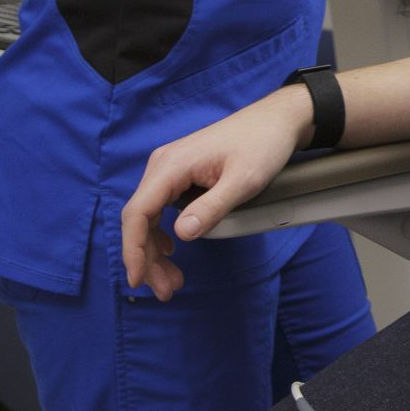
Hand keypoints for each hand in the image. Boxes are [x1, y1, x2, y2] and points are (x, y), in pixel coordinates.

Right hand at [119, 87, 311, 298]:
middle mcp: (163, 165)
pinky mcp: (180, 172)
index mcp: (171, 165)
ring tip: (172, 278)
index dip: (133, 250)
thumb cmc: (262, 144)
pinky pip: (160, 207)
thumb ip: (212, 207)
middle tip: (166, 289)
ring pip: (148, 215)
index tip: (139, 280)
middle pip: (139, 218)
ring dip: (154, 249)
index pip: (137, 212)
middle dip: (146, 258)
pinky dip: (162, 233)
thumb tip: (180, 234)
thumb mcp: (243, 181)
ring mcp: (170, 168)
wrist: (276, 121)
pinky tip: (171, 250)